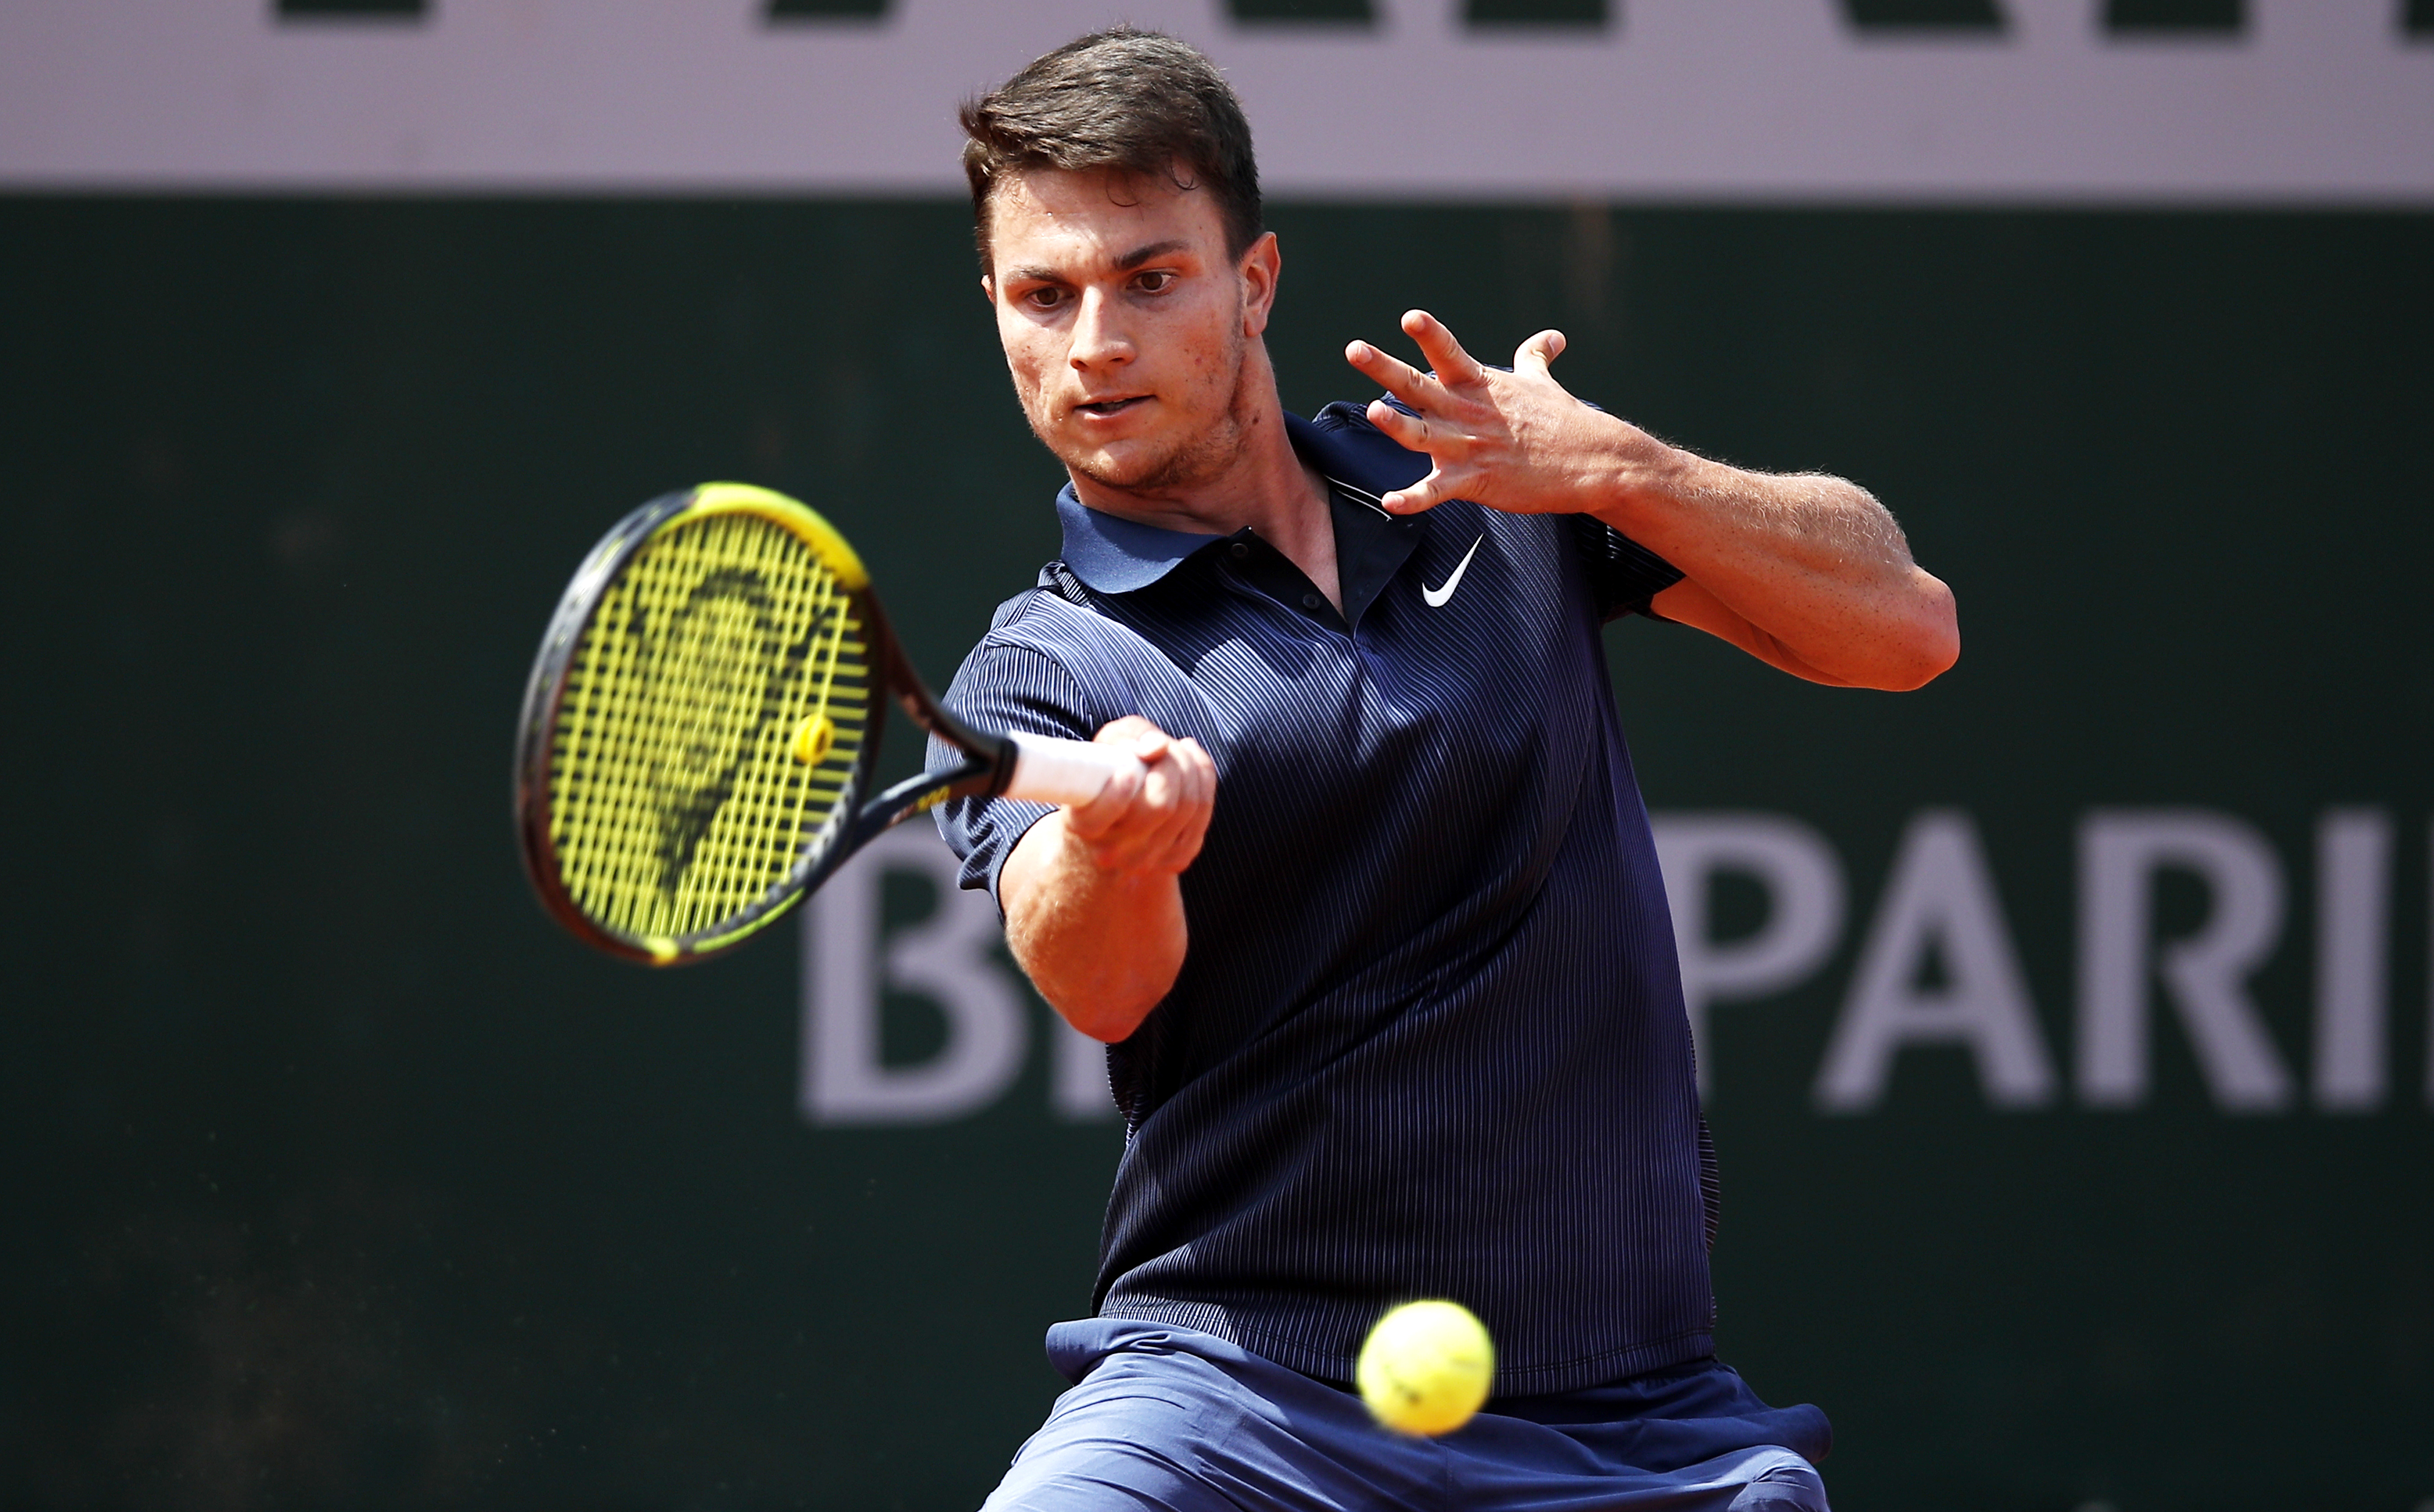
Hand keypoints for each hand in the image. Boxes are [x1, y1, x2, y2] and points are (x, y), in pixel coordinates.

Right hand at [1060, 716, 1215, 875]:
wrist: (1117, 818)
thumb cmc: (1108, 772)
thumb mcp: (1107, 746)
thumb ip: (1127, 738)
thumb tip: (1158, 747)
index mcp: (1084, 826)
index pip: (1098, 819)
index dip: (1117, 795)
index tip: (1128, 770)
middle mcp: (1113, 852)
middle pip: (1160, 806)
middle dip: (1171, 764)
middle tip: (1164, 744)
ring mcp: (1146, 861)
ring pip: (1188, 808)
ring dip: (1190, 767)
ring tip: (1178, 749)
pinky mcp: (1176, 860)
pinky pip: (1203, 814)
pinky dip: (1204, 779)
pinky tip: (1193, 763)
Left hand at [1343, 310, 1667, 516]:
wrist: (1595, 463)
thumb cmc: (1567, 422)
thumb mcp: (1546, 384)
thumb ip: (1536, 358)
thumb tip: (1553, 338)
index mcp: (1480, 385)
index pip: (1448, 353)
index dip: (1429, 334)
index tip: (1408, 318)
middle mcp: (1468, 412)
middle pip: (1418, 386)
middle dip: (1384, 368)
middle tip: (1354, 349)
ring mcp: (1470, 447)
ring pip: (1422, 434)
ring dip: (1396, 425)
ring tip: (1371, 411)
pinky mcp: (1476, 482)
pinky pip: (1437, 492)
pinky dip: (1413, 499)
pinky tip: (1389, 502)